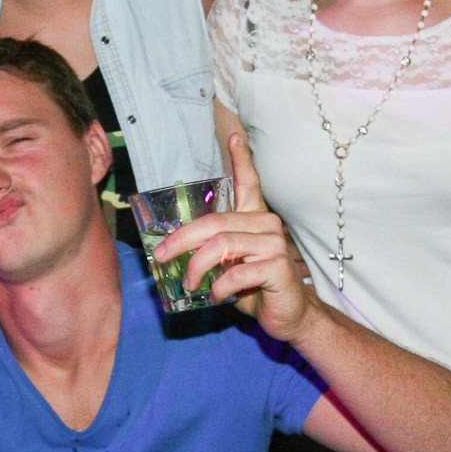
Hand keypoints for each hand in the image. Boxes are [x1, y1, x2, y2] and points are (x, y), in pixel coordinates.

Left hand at [150, 133, 318, 341]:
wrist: (287, 316)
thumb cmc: (254, 289)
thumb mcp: (227, 266)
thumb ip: (209, 252)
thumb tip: (171, 252)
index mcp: (255, 218)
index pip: (249, 182)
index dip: (242, 159)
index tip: (234, 136)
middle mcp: (266, 224)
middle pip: (215, 222)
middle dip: (182, 240)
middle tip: (163, 256)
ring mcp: (274, 244)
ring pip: (221, 245)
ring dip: (197, 267)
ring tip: (191, 283)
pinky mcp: (278, 267)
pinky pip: (235, 273)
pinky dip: (219, 287)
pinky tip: (218, 296)